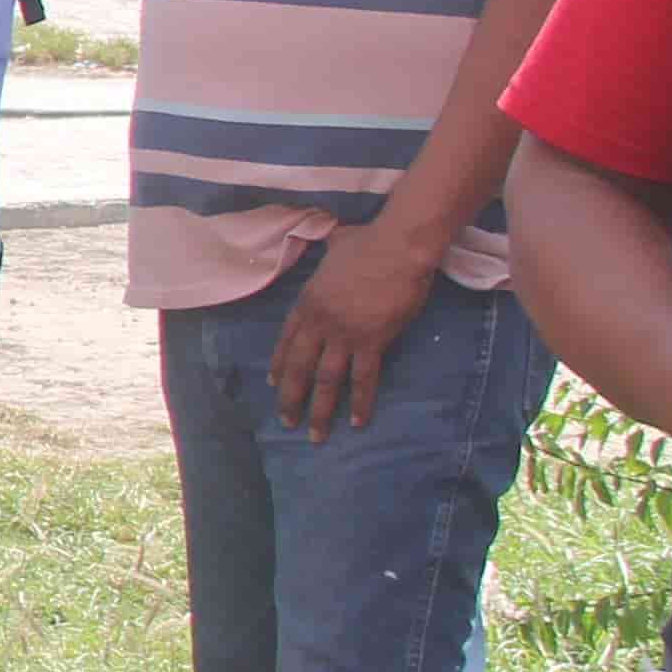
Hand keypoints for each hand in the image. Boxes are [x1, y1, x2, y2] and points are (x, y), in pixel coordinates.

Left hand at [266, 216, 444, 433]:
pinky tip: (358, 422)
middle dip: (291, 397)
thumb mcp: (337, 243)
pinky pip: (364, 379)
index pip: (286, 341)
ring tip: (315, 434)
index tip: (272, 384)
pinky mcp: (372, 342)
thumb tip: (334, 237)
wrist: (399, 246)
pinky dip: (361, 402)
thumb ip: (331, 248)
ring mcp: (344, 334)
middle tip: (286, 421)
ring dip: (320, 410)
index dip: (278, 365)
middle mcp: (319, 323)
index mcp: (307, 301)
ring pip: (326, 380)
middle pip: (299, 367)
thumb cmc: (370, 242)